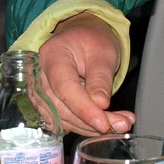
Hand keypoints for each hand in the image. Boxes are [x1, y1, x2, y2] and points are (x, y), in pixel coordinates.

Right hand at [37, 12, 135, 135]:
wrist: (82, 37)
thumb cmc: (92, 40)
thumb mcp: (104, 52)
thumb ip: (100, 78)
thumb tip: (100, 104)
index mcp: (52, 56)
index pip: (65, 88)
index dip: (84, 109)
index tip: (104, 123)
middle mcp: (40, 77)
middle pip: (63, 108)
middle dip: (93, 121)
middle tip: (124, 124)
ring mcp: (41, 93)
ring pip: (64, 119)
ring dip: (92, 127)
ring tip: (122, 123)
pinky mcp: (48, 105)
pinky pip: (66, 121)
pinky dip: (87, 126)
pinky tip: (108, 123)